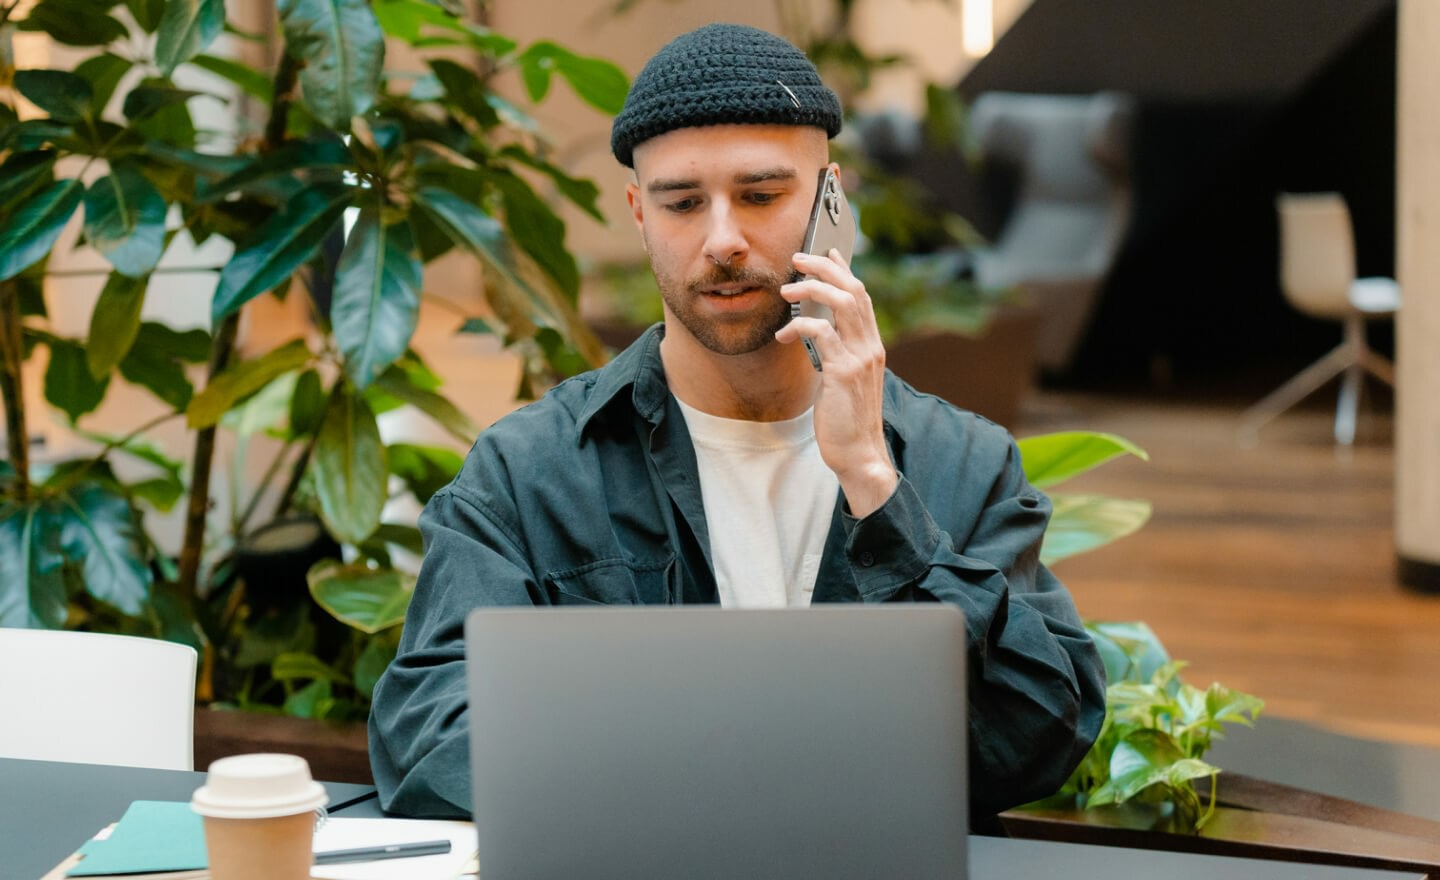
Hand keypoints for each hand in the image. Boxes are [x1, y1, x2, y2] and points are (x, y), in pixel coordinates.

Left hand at [776, 248, 897, 516]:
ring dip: (811, 288)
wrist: (859, 453)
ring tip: (786, 287)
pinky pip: (820, 333)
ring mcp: (860, 357)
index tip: (826, 251)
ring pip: (840, 303)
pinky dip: (799, 325)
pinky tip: (783, 334)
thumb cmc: (846, 419)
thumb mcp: (843, 379)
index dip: (844, 269)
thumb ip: (836, 353)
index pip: (861, 295)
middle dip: (825, 267)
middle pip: (852, 290)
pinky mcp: (843, 372)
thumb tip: (815, 331)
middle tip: (798, 258)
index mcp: (871, 346)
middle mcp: (870, 346)